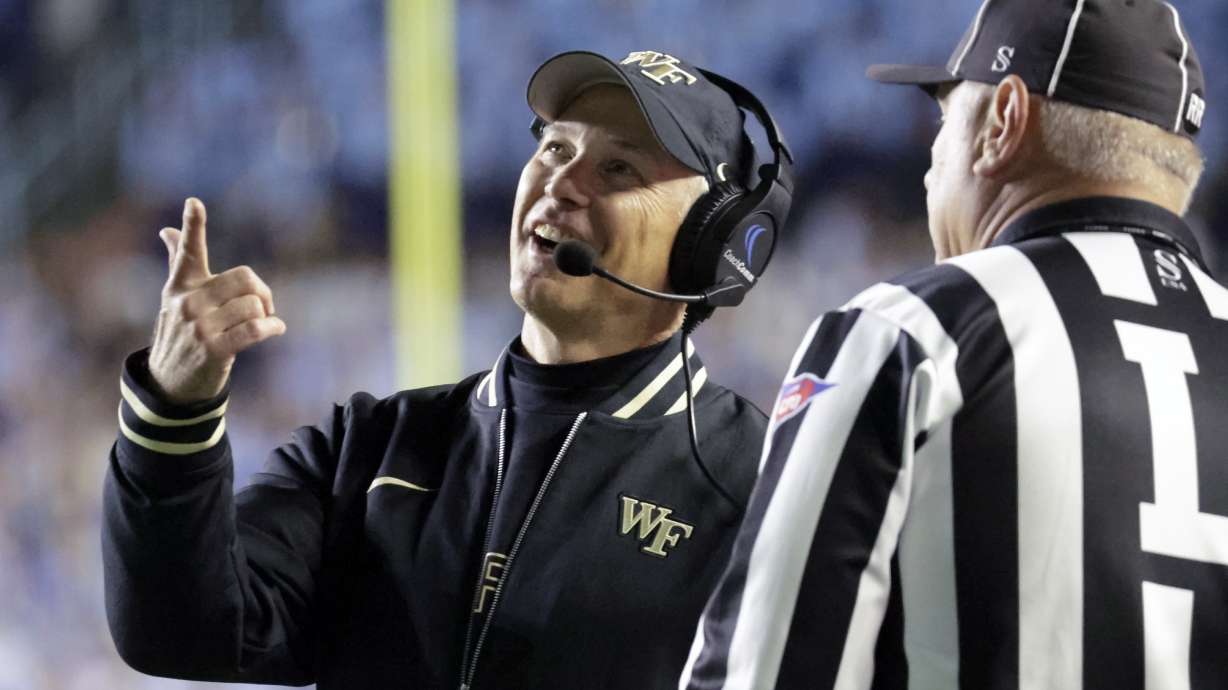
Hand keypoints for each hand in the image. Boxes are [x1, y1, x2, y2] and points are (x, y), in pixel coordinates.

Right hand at [147, 198, 286, 403]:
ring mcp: (199, 326)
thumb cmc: (180, 333)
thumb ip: (178, 262)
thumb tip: (168, 230)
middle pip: (245, 278)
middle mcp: (188, 302)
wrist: (170, 383)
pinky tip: (275, 329)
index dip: (193, 225)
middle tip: (263, 306)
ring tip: (264, 322)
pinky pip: (254, 329)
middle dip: (262, 292)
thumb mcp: (175, 298)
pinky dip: (271, 328)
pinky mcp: (214, 349)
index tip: (194, 201)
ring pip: (252, 305)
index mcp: (180, 285)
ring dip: (267, 315)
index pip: (188, 252)